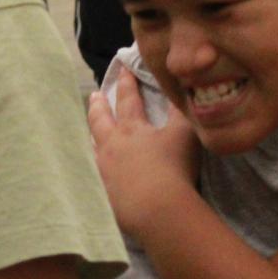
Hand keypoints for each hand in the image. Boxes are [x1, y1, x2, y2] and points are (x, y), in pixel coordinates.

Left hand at [88, 70, 201, 236]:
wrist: (157, 210)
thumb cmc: (174, 168)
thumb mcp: (184, 134)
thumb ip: (181, 112)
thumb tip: (180, 90)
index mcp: (131, 129)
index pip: (127, 99)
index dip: (126, 82)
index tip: (123, 68)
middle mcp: (112, 146)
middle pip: (100, 120)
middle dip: (98, 105)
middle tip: (94, 94)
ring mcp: (104, 170)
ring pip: (94, 146)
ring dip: (94, 134)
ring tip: (93, 131)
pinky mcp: (103, 193)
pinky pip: (95, 172)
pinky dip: (96, 163)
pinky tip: (98, 167)